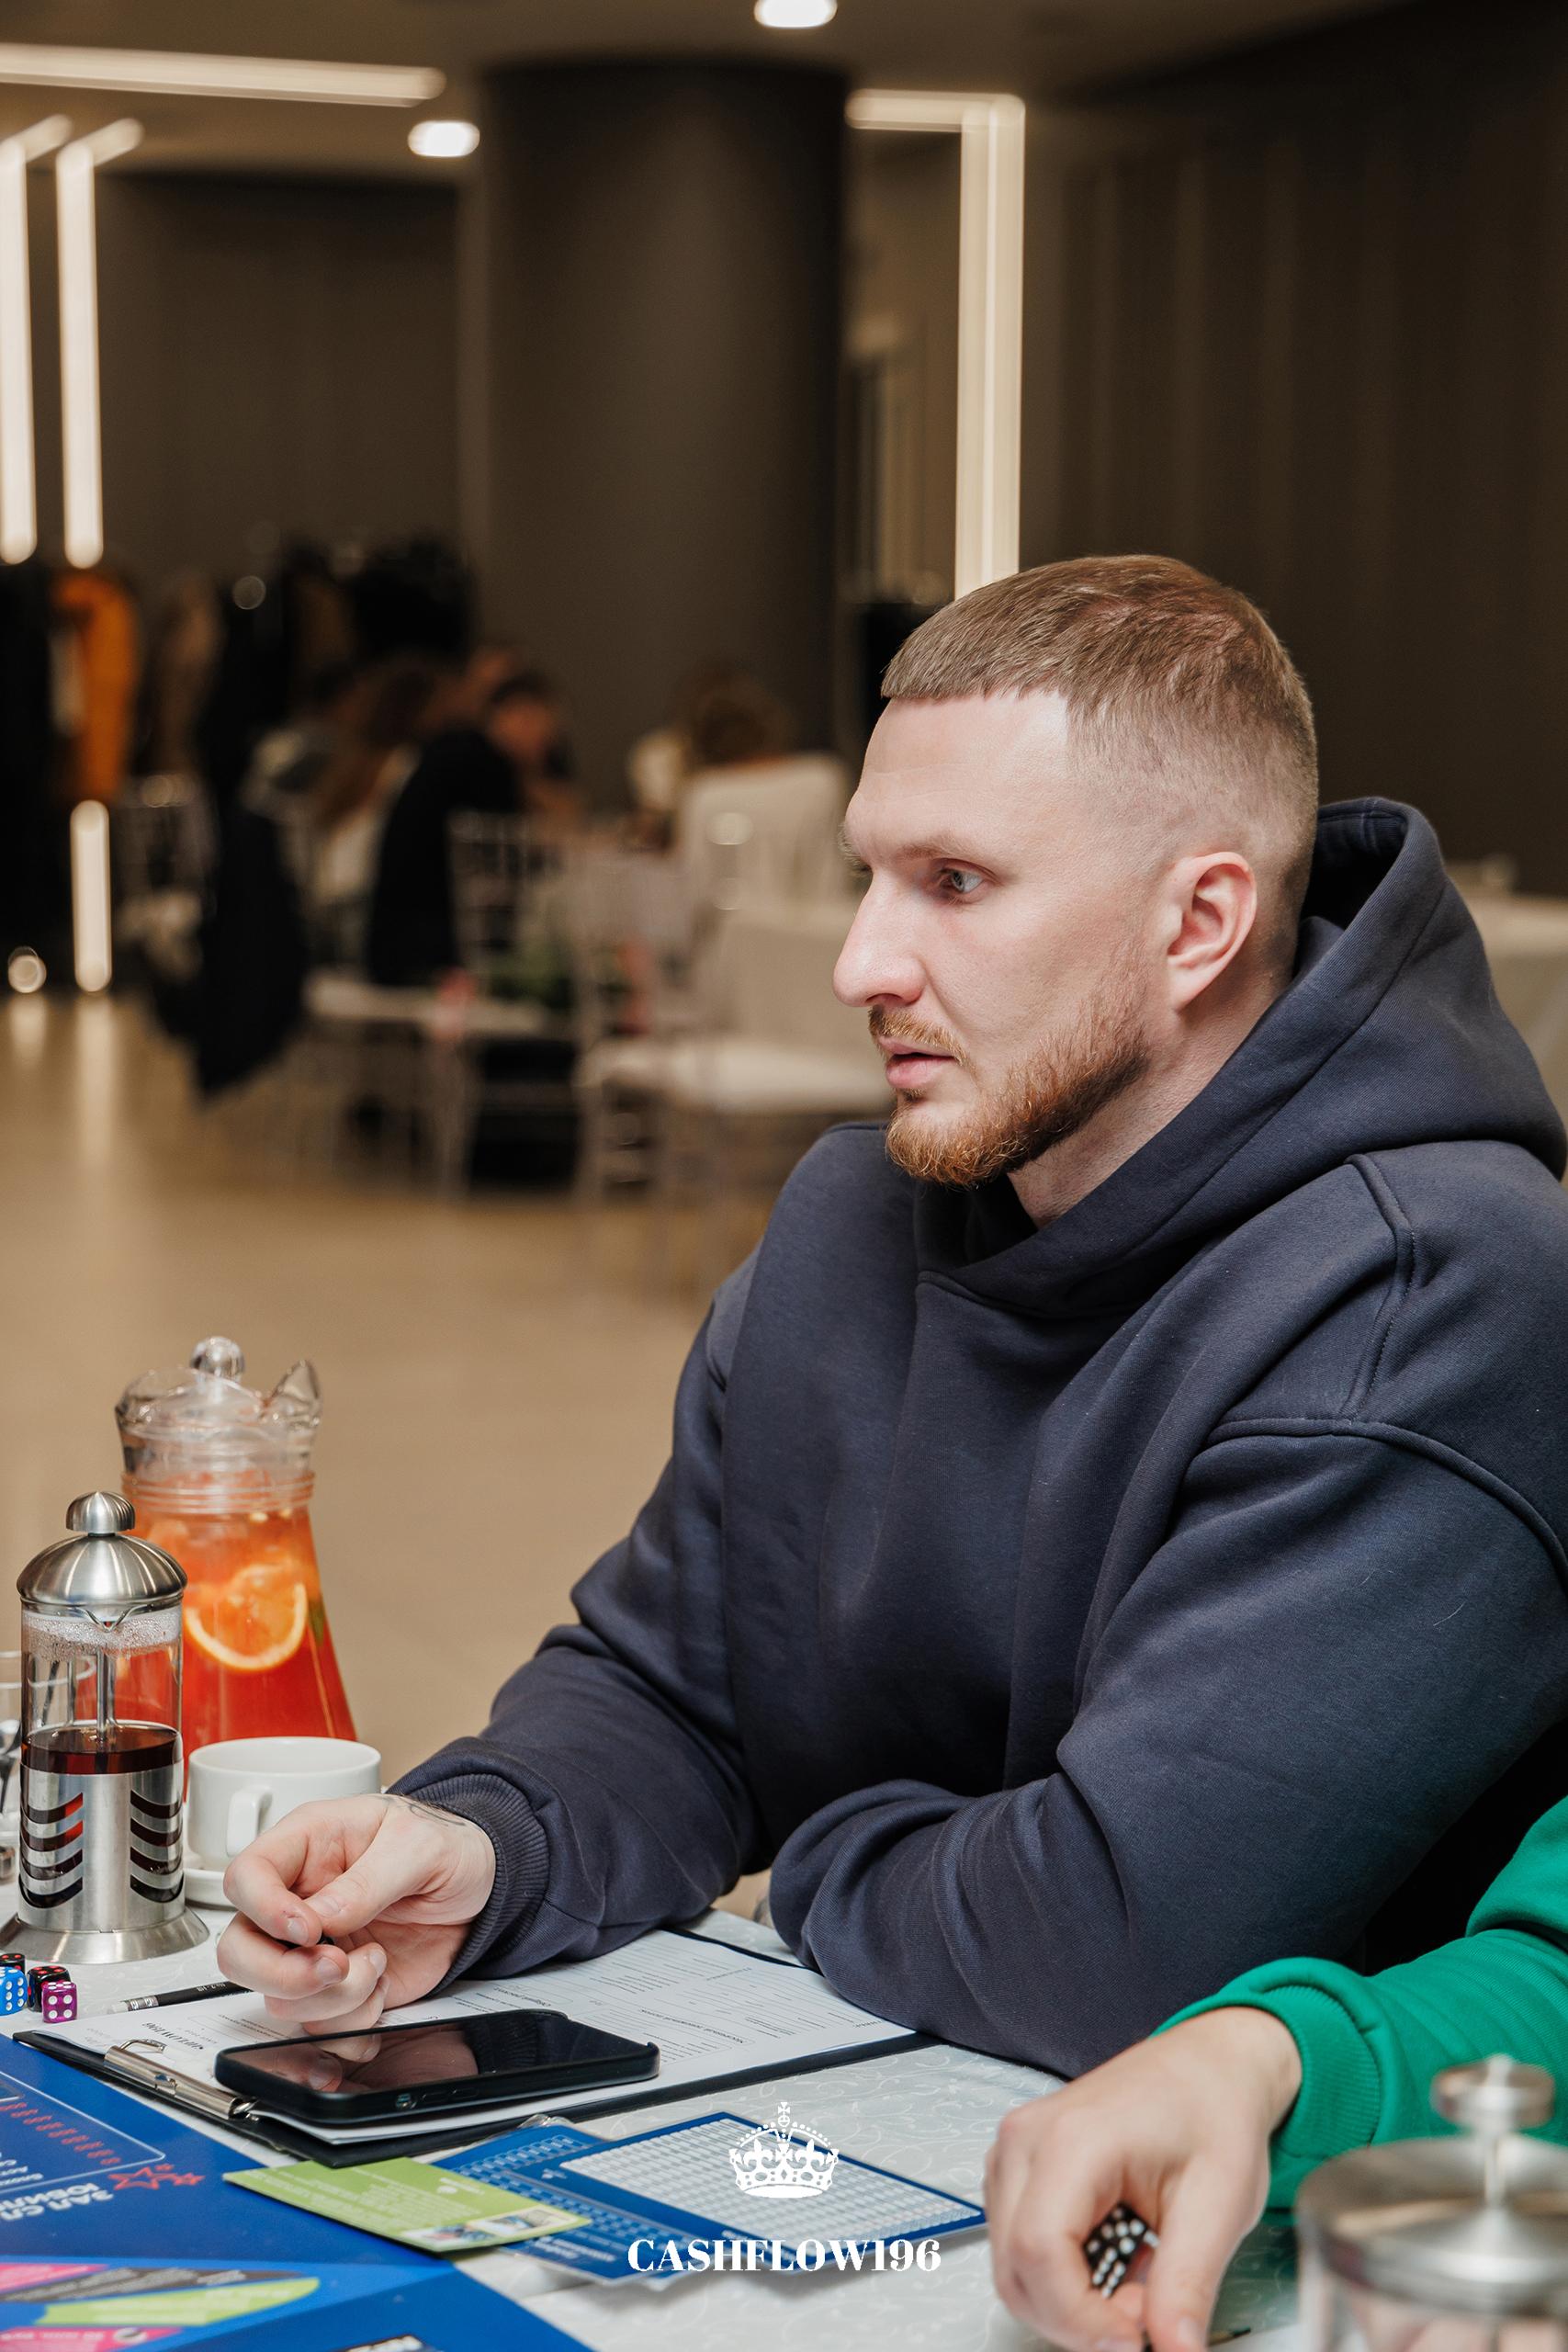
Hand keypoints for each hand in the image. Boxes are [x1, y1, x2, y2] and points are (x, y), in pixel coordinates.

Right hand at [216, 1792, 497, 2032]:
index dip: (263, 1909)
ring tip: (377, 1962)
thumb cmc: (446, 1845)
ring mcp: (313, 1949)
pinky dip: (352, 2020)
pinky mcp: (336, 1987)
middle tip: (336, 1965)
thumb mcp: (419, 1845)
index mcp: (308, 1845)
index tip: (308, 1929)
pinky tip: (381, 1987)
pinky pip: (318, 2022)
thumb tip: (324, 1915)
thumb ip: (370, 1879)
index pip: (246, 1877)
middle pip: (239, 1950)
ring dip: (332, 1996)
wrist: (482, 1888)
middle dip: (282, 1974)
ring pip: (277, 1997)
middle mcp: (299, 1899)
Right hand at [985, 2007, 1302, 2351]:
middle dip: (1078, 2320)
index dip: (1081, 2319)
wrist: (1207, 2066)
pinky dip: (1061, 2281)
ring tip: (1137, 2289)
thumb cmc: (1213, 2113)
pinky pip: (1017, 2246)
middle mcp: (1026, 2141)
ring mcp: (1015, 2152)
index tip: (1136, 2342)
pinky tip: (1114, 2268)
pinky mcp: (1020, 2167)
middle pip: (1015, 2268)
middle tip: (1147, 2316)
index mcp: (1072, 2139)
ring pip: (1010, 2265)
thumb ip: (1188, 2286)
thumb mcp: (1219, 2203)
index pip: (1040, 2252)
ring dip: (1069, 2305)